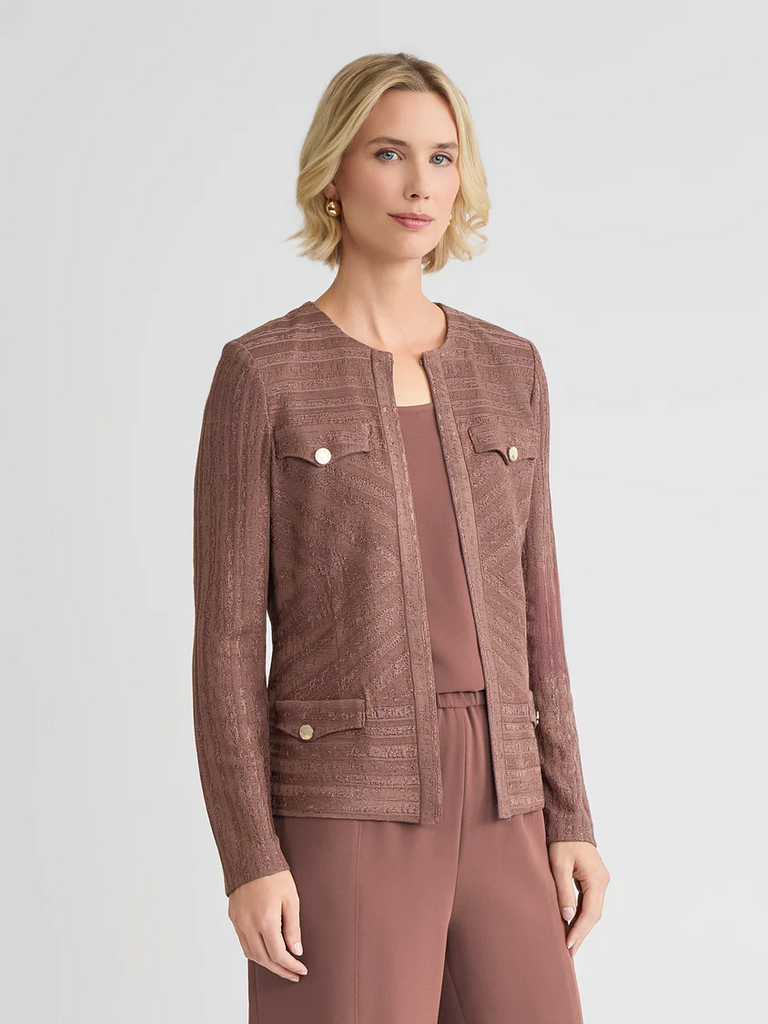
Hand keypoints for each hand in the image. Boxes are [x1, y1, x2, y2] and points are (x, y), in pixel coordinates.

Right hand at [228, 869, 307, 980]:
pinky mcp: (233, 918)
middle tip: (293, 974)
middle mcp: (249, 924)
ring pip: (251, 954)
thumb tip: (296, 952)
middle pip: (264, 959)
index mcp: (265, 920)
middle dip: (280, 970)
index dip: (291, 965)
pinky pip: (243, 943)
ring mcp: (238, 922)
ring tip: (281, 966)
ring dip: (267, 964)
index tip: (302, 969)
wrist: (251, 857)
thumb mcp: (291, 899)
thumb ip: (293, 928)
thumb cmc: (275, 875)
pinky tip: (266, 952)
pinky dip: (255, 952)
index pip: (278, 954)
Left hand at [548, 841, 609, 955]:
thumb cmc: (562, 841)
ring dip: (581, 926)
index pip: (589, 912)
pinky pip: (589, 902)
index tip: (568, 945)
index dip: (579, 931)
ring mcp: (599, 881)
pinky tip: (571, 924)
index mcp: (597, 879)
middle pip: (593, 915)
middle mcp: (602, 882)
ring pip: (592, 910)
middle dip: (581, 933)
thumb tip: (567, 917)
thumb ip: (563, 891)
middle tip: (569, 951)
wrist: (569, 822)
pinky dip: (581, 915)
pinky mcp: (593, 880)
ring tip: (570, 943)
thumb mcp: (559, 865)